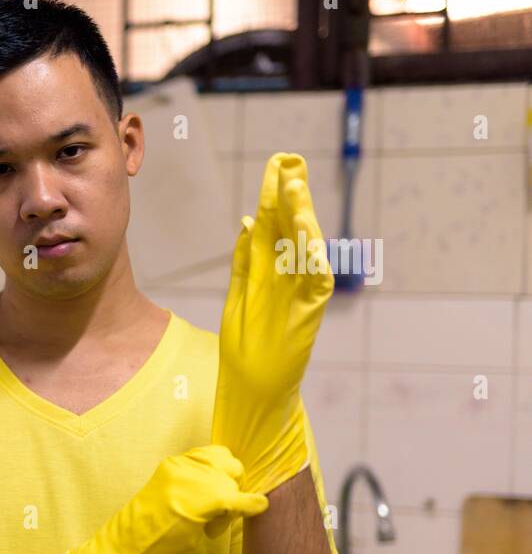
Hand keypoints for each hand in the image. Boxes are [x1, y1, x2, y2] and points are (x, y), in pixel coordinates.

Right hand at [18, 445, 267, 553]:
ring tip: (208, 529)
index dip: (223, 474)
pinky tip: (258, 507)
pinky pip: (241, 500)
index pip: (216, 454)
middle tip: (216, 514)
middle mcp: (186, 466)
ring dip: (231, 507)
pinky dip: (251, 504)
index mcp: (175, 463)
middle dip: (231, 486)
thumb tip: (225, 489)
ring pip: (235, 487)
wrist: (125, 548)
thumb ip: (191, 487)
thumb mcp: (167, 496)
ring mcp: (197, 481)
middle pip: (231, 466)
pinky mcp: (207, 500)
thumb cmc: (143, 531)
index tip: (217, 495)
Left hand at [213, 152, 333, 495]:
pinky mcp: (307, 317)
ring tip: (295, 189)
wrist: (255, 392)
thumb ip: (246, 260)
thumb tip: (246, 222)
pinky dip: (311, 259)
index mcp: (269, 273)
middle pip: (290, 231)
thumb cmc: (248, 346)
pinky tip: (306, 236)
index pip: (271, 225)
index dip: (274, 194)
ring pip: (303, 250)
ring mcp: (299, 297)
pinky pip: (313, 283)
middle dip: (290, 196)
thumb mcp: (240, 296)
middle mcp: (287, 280)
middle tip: (289, 161)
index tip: (276, 163)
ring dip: (301, 219)